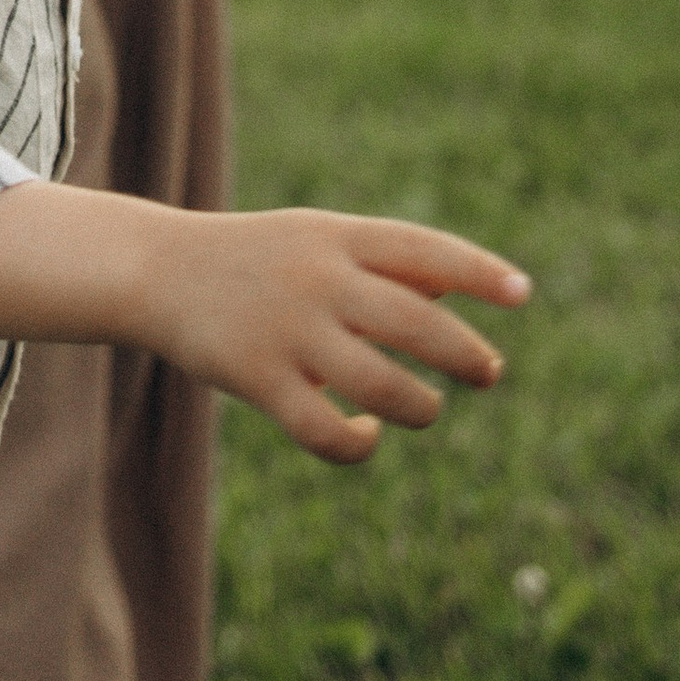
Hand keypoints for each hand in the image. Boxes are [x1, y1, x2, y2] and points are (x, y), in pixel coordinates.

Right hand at [148, 209, 529, 464]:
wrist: (156, 270)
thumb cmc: (253, 258)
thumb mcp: (315, 240)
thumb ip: (381, 265)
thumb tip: (455, 297)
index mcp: (336, 237)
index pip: (424, 249)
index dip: (479, 272)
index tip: (523, 294)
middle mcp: (318, 279)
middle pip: (418, 323)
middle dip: (467, 354)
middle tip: (489, 372)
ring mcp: (288, 331)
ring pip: (383, 388)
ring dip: (421, 407)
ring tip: (424, 408)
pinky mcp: (259, 380)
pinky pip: (327, 431)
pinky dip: (359, 444)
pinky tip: (365, 436)